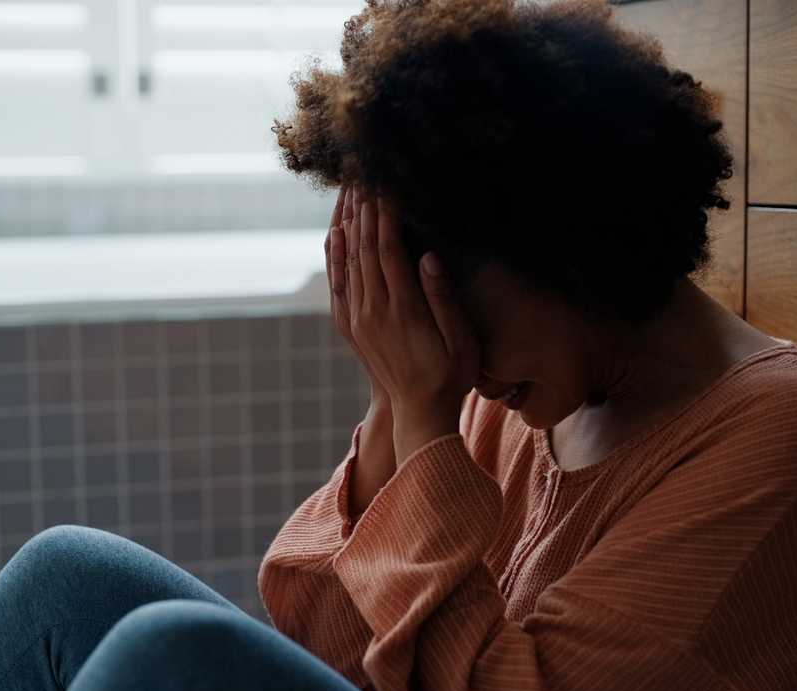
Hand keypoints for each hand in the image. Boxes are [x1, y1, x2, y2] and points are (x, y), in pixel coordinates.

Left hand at [344, 186, 480, 461]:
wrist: (418, 413)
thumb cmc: (451, 376)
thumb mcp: (462, 340)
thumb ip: (444, 298)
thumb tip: (427, 256)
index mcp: (403, 309)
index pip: (388, 248)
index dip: (385, 211)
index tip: (385, 179)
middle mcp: (374, 310)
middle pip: (362, 247)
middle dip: (363, 205)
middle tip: (362, 170)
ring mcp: (358, 319)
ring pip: (346, 259)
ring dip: (346, 221)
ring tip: (347, 188)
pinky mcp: (351, 326)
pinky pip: (337, 282)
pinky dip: (334, 253)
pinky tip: (334, 231)